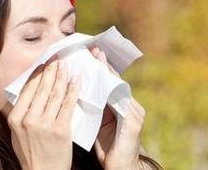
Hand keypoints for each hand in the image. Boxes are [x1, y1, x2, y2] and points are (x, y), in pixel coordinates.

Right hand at [8, 56, 78, 169]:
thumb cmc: (31, 154)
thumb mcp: (17, 134)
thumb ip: (22, 114)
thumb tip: (29, 90)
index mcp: (15, 119)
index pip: (27, 89)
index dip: (37, 73)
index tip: (44, 62)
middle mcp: (28, 120)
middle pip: (41, 88)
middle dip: (51, 70)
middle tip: (57, 58)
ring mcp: (45, 125)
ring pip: (55, 93)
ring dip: (62, 76)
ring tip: (67, 65)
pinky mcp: (61, 129)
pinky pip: (68, 104)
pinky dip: (73, 90)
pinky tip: (77, 80)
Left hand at [89, 46, 144, 169]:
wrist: (120, 168)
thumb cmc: (108, 148)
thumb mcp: (96, 123)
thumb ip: (90, 107)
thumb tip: (72, 91)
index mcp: (120, 106)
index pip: (109, 82)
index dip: (100, 68)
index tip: (89, 53)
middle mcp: (130, 106)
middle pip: (116, 80)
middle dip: (104, 64)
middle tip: (93, 49)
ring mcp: (134, 112)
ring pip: (119, 87)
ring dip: (108, 72)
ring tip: (98, 58)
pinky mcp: (134, 121)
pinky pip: (121, 101)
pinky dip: (111, 90)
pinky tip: (103, 80)